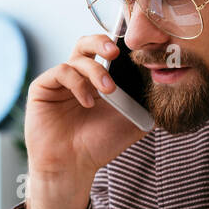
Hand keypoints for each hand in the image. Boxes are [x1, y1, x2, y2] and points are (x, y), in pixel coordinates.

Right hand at [24, 34, 146, 180]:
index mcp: (98, 81)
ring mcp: (60, 81)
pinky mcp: (43, 87)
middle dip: (103, 42)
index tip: (135, 50)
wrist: (73, 166)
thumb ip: (145, 103)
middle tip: (116, 52)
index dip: (118, 46)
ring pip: (78, 57)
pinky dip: (78, 83)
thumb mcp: (131, 122)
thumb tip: (165, 86)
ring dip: (97, 71)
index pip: (106, 53)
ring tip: (108, 91)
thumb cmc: (99, 145)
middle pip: (88, 43)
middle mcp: (78, 77)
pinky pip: (62, 71)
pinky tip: (88, 102)